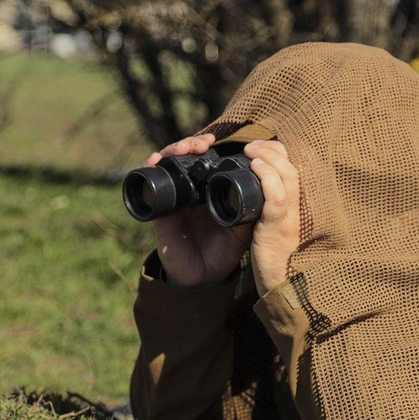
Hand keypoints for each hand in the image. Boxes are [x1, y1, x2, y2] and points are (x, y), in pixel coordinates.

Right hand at [143, 133, 252, 286]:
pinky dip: (149, 168)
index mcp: (211, 190)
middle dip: (193, 143)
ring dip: (174, 150)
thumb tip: (268, 183)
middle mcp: (192, 191)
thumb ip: (253, 207)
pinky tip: (155, 161)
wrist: (205, 276)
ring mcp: (175, 198)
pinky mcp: (161, 210)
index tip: (218, 143)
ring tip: (186, 148)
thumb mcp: (244, 226)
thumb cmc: (224, 250)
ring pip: (169, 164)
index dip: (210, 147)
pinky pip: (149, 186)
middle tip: (203, 144)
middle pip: (187, 157)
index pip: (208, 160)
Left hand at [243, 140, 300, 297]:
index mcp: (302, 206)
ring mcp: (292, 216)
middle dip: (274, 150)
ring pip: (288, 175)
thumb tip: (266, 191)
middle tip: (255, 145)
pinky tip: (255, 167)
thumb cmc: (282, 258)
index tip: (267, 148)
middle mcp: (301, 207)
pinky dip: (267, 178)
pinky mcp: (279, 227)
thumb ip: (279, 208)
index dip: (284, 153)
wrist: (285, 286)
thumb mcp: (283, 227)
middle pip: (296, 166)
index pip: (299, 168)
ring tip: (252, 150)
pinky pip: (277, 197)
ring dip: (269, 157)